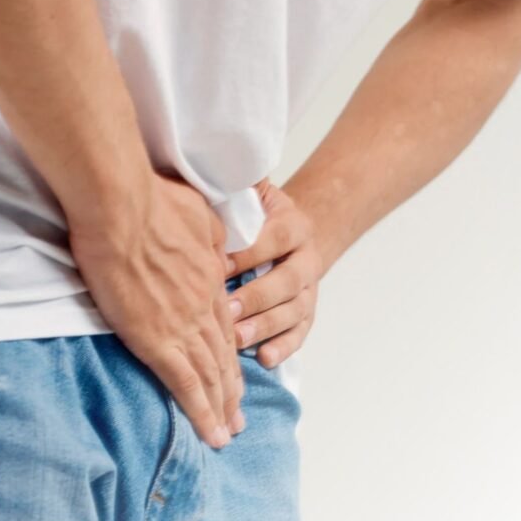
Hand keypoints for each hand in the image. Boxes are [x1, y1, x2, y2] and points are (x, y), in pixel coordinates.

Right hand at [70, 172, 241, 447]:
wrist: (121, 204)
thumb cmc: (149, 198)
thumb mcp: (197, 212)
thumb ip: (207, 235)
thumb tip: (211, 244)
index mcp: (208, 278)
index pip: (224, 325)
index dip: (231, 352)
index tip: (234, 371)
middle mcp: (202, 306)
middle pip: (222, 357)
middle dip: (231, 390)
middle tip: (237, 418)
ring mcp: (182, 325)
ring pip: (210, 376)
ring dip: (221, 408)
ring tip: (227, 434)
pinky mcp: (157, 339)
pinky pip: (186, 385)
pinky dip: (202, 412)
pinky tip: (211, 433)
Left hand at [226, 180, 322, 367]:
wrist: (295, 231)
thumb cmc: (259, 214)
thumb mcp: (254, 192)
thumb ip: (238, 183)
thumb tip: (211, 161)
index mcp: (293, 224)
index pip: (273, 239)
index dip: (246, 253)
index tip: (215, 265)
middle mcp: (306, 258)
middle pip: (286, 281)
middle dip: (256, 297)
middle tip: (226, 310)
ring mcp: (309, 288)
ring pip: (294, 311)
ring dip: (266, 327)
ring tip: (239, 339)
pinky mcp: (307, 313)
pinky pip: (300, 333)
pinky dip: (284, 347)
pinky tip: (264, 359)